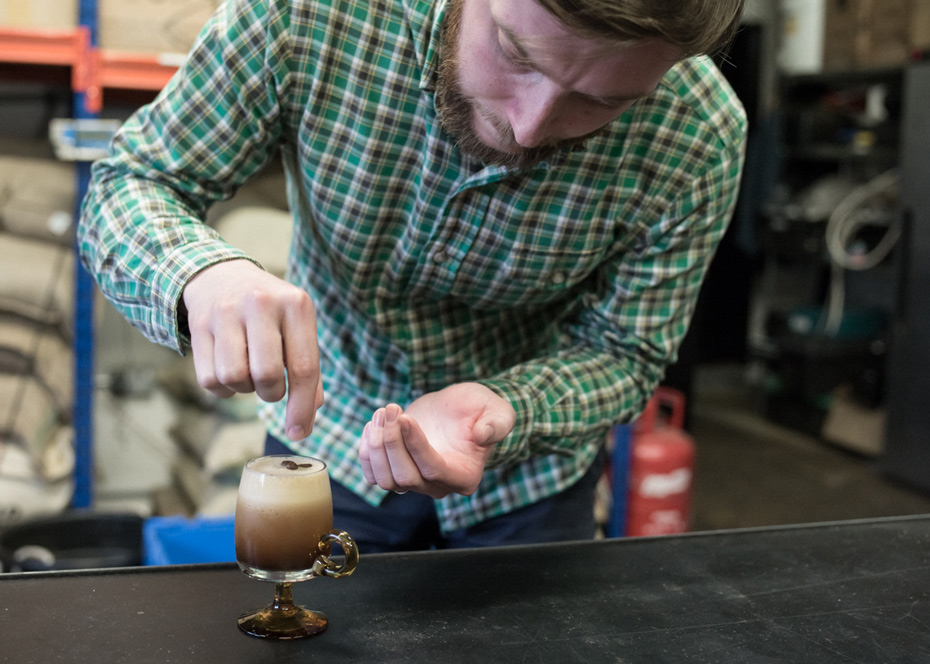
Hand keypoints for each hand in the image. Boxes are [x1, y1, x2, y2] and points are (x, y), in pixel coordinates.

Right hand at [182, 259, 323, 439]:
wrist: (222, 275)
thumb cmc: (270, 312)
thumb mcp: (297, 327)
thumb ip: (308, 369)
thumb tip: (310, 415)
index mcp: (296, 304)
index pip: (304, 367)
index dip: (302, 407)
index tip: (299, 433)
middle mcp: (261, 303)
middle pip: (267, 375)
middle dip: (271, 394)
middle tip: (271, 386)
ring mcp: (226, 311)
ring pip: (234, 378)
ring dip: (245, 389)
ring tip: (249, 372)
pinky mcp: (199, 324)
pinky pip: (209, 380)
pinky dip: (222, 389)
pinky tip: (228, 371)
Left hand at [357, 383, 516, 497]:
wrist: (457, 410)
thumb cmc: (480, 410)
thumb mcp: (497, 411)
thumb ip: (497, 424)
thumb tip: (483, 435)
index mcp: (465, 476)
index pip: (433, 470)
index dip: (415, 445)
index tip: (405, 417)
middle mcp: (438, 486)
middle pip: (405, 478)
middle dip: (391, 442)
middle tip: (391, 409)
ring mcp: (414, 483)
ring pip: (385, 480)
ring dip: (376, 445)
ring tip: (383, 412)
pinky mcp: (395, 473)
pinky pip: (372, 474)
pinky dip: (366, 451)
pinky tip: (374, 424)